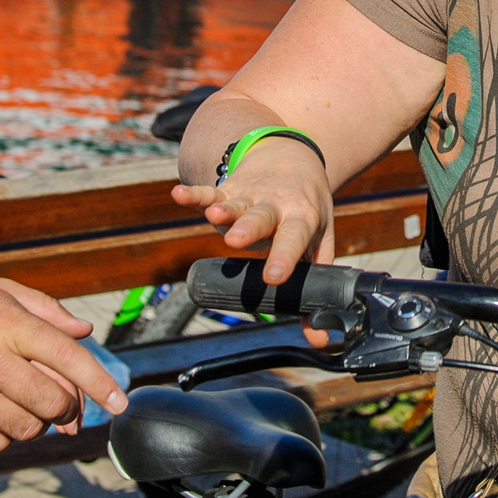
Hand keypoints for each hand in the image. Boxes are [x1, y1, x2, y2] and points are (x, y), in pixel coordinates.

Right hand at [0, 276, 124, 456]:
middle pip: (54, 402)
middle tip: (61, 401)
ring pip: (28, 429)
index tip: (120, 404)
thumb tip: (83, 334)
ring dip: (36, 422)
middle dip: (67, 407)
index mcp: (9, 326)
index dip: (100, 383)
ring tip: (22, 403)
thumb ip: (46, 311)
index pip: (68, 358)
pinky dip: (4, 437)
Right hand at [170, 138, 334, 283]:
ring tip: (213, 216)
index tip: (274, 276)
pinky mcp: (229, 189)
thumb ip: (317, 289)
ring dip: (224, 210)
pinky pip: (210, 192)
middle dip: (248, 229)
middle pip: (261, 219)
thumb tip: (317, 338)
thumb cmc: (308, 211)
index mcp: (301, 219)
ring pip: (235, 205)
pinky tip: (178, 194)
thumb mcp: (319, 244)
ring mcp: (250, 196)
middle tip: (235, 241)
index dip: (284, 257)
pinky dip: (195, 194)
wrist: (295, 159)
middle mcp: (275, 206)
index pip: (293, 240)